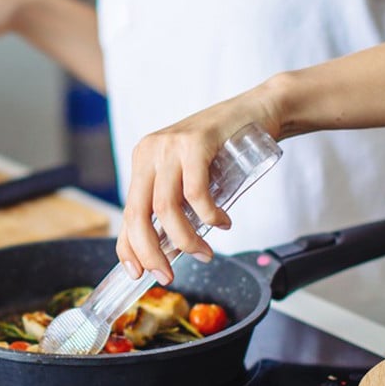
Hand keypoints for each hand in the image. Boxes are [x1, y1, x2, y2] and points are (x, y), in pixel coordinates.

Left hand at [115, 91, 280, 283]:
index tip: (137, 274)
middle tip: (167, 276)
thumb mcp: (191, 176)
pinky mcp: (195, 142)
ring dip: (185, 240)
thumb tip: (169, 248)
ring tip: (205, 253)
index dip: (128, 248)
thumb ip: (177, 203)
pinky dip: (209, 216)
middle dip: (151, 253)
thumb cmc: (226, 148)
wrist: (258, 110)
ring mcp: (170, 145)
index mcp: (142, 160)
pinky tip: (222, 223)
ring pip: (165, 208)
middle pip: (137, 214)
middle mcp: (150, 151)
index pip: (127, 212)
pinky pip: (195, 193)